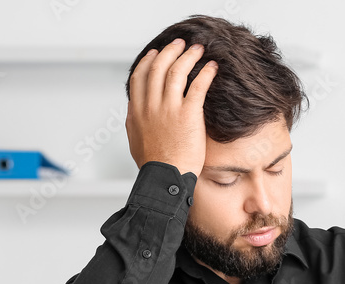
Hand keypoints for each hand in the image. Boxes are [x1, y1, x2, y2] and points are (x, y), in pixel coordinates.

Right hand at [126, 39, 217, 174]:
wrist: (165, 178)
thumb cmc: (154, 166)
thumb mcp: (135, 140)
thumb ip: (135, 122)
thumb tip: (133, 112)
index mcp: (137, 111)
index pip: (139, 76)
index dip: (148, 61)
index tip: (156, 53)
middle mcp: (151, 106)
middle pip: (158, 68)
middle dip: (170, 52)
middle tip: (180, 44)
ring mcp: (169, 109)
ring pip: (177, 71)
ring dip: (189, 56)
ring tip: (199, 50)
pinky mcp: (188, 115)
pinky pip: (198, 86)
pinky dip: (206, 73)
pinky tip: (212, 67)